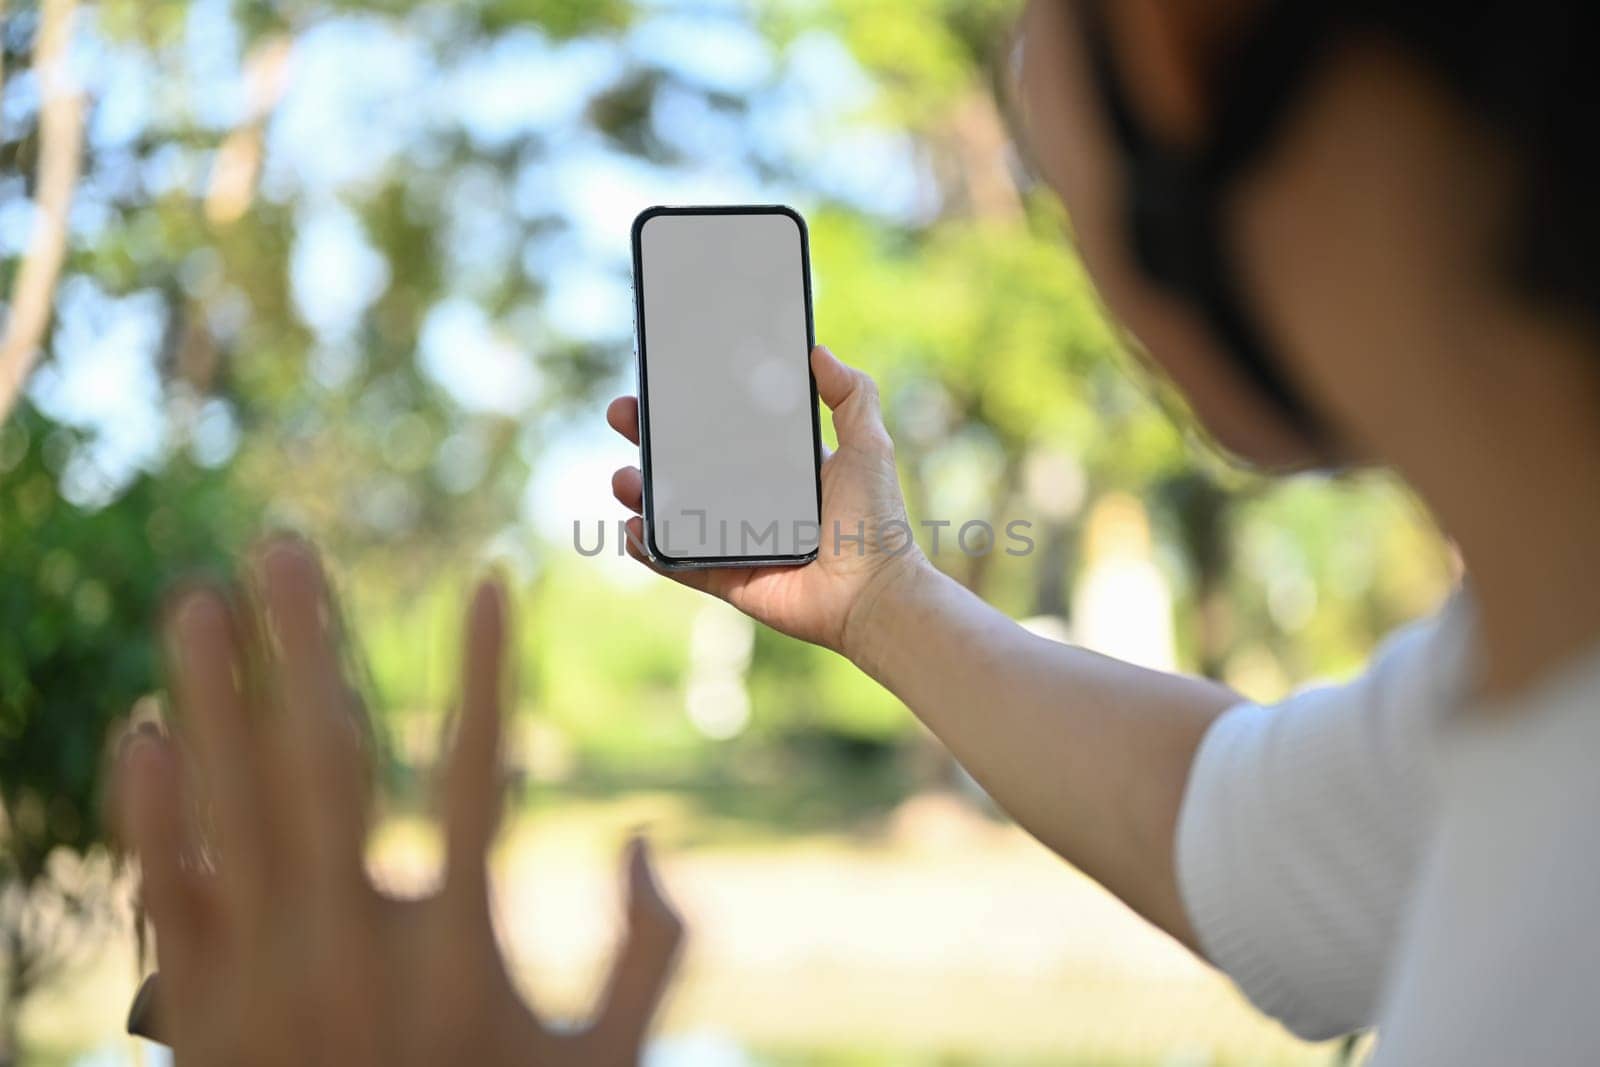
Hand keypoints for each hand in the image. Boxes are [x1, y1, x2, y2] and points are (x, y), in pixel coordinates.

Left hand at [117, 539, 682, 1066]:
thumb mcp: (604, 1061)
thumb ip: (651, 951)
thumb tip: (643, 838)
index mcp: (459, 947)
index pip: (477, 772)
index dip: (485, 670)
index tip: (488, 577)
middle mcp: (356, 944)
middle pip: (325, 762)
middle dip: (303, 642)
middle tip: (280, 546)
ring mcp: (266, 975)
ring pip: (232, 807)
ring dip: (210, 692)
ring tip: (195, 598)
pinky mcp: (202, 1010)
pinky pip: (169, 893)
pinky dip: (150, 810)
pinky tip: (141, 730)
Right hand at [608, 345, 926, 654]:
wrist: (873, 593)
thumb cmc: (875, 522)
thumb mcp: (868, 446)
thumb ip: (851, 396)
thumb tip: (818, 349)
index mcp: (780, 468)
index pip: (724, 430)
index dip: (691, 408)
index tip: (663, 381)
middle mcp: (751, 501)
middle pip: (685, 466)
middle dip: (648, 440)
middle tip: (624, 415)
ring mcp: (733, 540)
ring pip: (671, 513)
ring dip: (638, 493)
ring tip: (623, 478)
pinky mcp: (725, 577)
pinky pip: (676, 562)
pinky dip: (650, 549)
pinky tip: (633, 528)